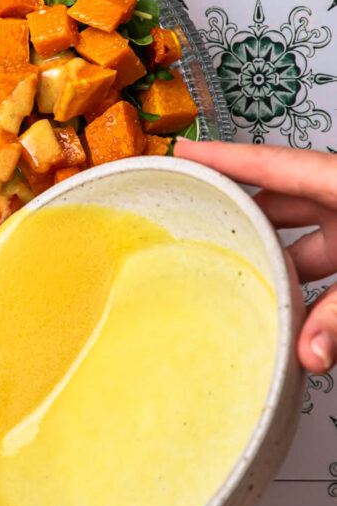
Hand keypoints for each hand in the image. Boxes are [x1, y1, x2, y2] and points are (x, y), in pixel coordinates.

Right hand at [174, 139, 336, 372]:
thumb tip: (307, 353)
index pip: (270, 162)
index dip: (223, 156)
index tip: (183, 152)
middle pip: (280, 204)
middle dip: (241, 219)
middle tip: (201, 231)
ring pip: (305, 242)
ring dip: (279, 263)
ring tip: (242, 284)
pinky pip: (327, 268)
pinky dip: (309, 287)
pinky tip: (294, 313)